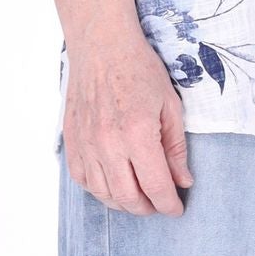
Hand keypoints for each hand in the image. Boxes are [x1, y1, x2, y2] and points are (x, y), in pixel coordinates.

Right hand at [62, 29, 194, 215]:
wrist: (102, 46)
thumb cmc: (139, 69)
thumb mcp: (170, 104)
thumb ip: (176, 147)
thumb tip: (182, 181)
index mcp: (137, 133)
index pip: (155, 186)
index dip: (169, 204)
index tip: (177, 209)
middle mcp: (108, 144)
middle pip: (128, 198)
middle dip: (148, 208)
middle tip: (160, 203)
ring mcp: (86, 144)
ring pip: (104, 194)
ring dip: (124, 203)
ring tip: (140, 197)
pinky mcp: (72, 141)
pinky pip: (83, 180)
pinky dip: (100, 190)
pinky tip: (114, 184)